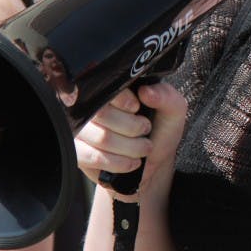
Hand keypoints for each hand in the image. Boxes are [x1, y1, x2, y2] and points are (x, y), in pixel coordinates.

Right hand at [75, 82, 187, 199]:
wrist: (152, 163)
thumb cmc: (160, 131)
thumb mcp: (172, 111)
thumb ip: (165, 96)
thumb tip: (146, 91)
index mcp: (112, 90)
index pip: (106, 87)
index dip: (124, 100)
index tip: (137, 108)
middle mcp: (91, 107)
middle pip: (102, 114)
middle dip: (132, 127)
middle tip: (145, 131)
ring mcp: (81, 130)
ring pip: (100, 137)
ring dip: (129, 147)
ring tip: (142, 148)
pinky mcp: (77, 152)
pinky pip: (91, 157)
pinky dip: (117, 162)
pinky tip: (131, 162)